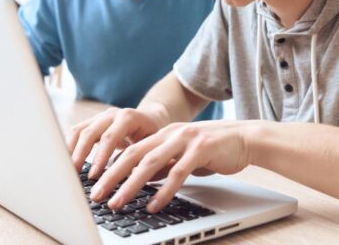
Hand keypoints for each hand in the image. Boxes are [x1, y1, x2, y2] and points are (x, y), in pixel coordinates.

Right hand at [67, 107, 162, 177]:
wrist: (151, 119)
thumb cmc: (153, 136)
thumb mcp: (153, 146)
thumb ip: (142, 159)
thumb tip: (132, 178)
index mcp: (129, 117)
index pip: (110, 136)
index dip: (100, 156)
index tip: (94, 175)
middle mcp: (112, 114)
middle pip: (91, 132)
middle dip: (81, 156)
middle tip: (75, 176)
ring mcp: (100, 117)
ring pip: (80, 131)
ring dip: (72, 152)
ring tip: (68, 171)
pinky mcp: (93, 122)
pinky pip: (76, 132)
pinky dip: (70, 147)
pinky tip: (67, 162)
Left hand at [90, 120, 252, 212]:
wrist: (246, 138)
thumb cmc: (214, 148)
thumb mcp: (183, 154)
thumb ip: (163, 163)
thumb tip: (142, 180)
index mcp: (163, 134)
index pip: (128, 150)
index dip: (108, 167)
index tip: (92, 184)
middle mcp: (170, 134)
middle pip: (132, 155)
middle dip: (111, 177)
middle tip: (96, 196)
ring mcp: (185, 140)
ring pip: (150, 163)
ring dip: (130, 185)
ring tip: (117, 202)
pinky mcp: (201, 149)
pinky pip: (177, 172)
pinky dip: (163, 190)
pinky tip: (153, 205)